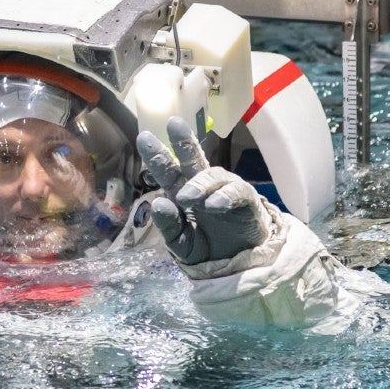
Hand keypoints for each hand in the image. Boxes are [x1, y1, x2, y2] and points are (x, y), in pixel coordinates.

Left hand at [137, 117, 269, 265]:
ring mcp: (224, 189)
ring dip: (199, 184)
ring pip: (213, 175)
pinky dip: (224, 196)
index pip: (168, 171)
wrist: (239, 264)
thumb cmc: (208, 247)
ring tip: (186, 198)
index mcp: (182, 193)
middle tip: (174, 124)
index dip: (157, 155)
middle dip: (183, 141)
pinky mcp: (246, 199)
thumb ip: (169, 226)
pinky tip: (213, 205)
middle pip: (192, 159)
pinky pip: (236, 192)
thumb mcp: (182, 243)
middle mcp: (203, 185)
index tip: (144, 137)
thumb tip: (157, 203)